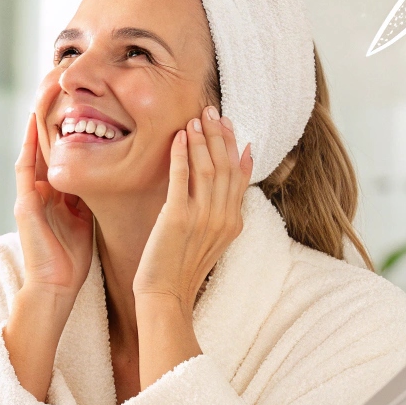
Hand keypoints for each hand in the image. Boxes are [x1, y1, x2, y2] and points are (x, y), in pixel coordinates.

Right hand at [4, 110, 93, 401]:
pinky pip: (26, 168)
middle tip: (60, 77)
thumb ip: (90, 194)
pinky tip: (36, 125)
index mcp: (56, 189)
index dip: (69, 120)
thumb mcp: (86, 218)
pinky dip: (30, 146)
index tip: (81, 94)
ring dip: (38, 118)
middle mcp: (39, 187)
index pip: (61, 146)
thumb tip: (114, 172)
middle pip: (45, 138)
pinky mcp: (25, 205)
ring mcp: (29, 194)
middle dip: (51, 109)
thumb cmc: (71, 259)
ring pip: (32, 146)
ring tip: (46, 89)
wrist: (55, 288)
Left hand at [133, 105, 252, 388]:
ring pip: (207, 168)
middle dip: (219, 134)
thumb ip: (223, 205)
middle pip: (226, 165)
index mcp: (233, 220)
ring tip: (195, 119)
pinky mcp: (177, 218)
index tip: (228, 122)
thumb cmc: (182, 267)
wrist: (166, 294)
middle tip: (211, 110)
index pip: (239, 174)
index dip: (234, 145)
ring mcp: (202, 217)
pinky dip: (180, 155)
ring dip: (201, 140)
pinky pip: (181, 178)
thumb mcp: (212, 236)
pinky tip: (178, 138)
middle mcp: (223, 217)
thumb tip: (234, 173)